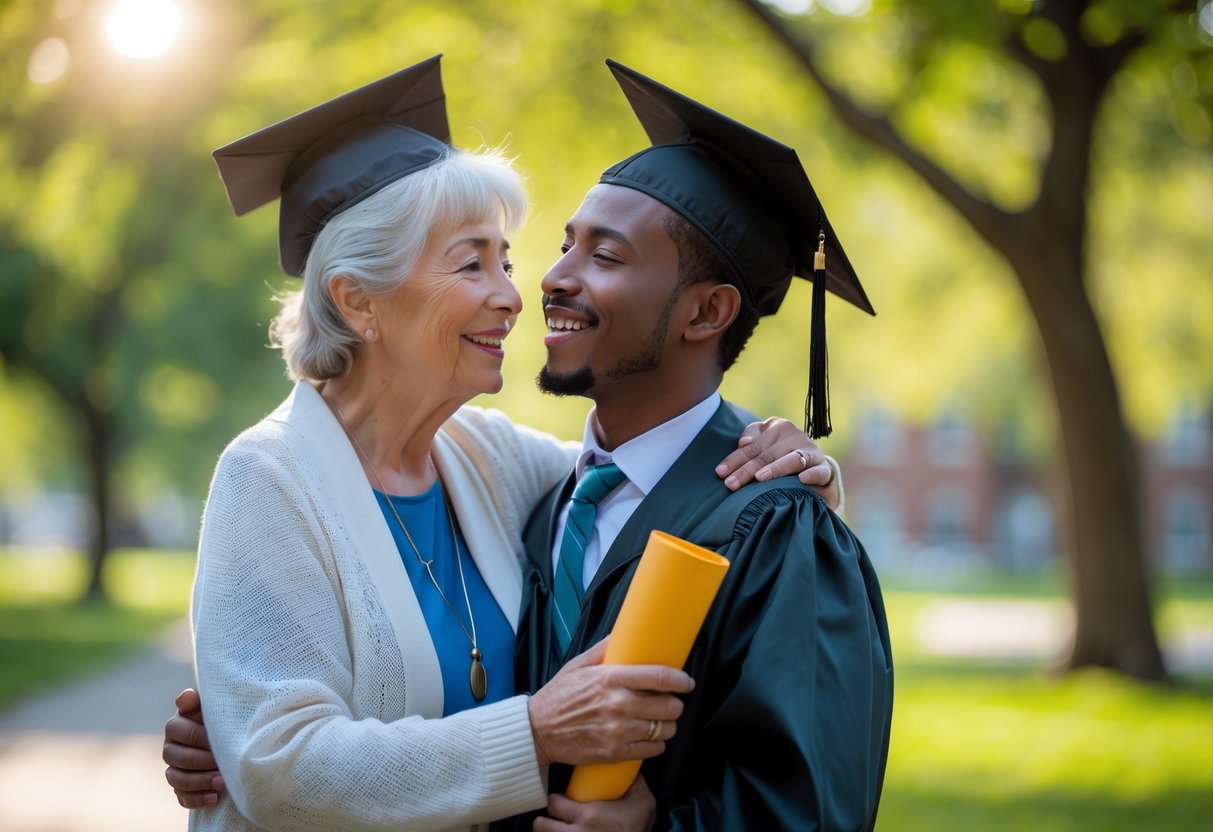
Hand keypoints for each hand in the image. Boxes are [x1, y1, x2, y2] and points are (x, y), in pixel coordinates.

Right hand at [163, 688, 224, 807]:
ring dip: (200, 782)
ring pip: (177, 779)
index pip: (177, 730)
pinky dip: (196, 799)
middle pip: (176, 757)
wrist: (230, 738)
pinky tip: (214, 798)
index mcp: (176, 725)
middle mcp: (170, 748)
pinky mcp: (181, 788)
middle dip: (201, 761)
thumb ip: (198, 700)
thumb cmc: (222, 718)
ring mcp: (173, 769)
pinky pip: (182, 797)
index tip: (218, 740)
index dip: (197, 736)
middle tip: (222, 764)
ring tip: (222, 783)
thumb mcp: (214, 705)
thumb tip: (186, 696)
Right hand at [528, 640, 692, 768]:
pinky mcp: (616, 752)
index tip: (686, 681)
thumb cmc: (559, 696)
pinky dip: (656, 744)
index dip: (681, 679)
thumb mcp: (578, 664)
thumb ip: (604, 649)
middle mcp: (618, 704)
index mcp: (611, 679)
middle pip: (669, 706)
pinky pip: (652, 750)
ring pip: (665, 729)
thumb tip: (623, 634)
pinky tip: (649, 737)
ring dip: (668, 724)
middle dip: (676, 703)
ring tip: (661, 720)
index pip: (660, 677)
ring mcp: (618, 730)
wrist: (537, 731)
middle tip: (671, 701)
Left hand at [535, 775, 655, 831]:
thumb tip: (631, 769)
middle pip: (541, 826)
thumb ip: (635, 782)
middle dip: (544, 820)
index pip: (554, 804)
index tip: (559, 799)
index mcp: (589, 816)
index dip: (554, 800)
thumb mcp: (643, 802)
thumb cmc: (640, 829)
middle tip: (553, 817)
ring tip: (556, 830)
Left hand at [715, 417, 840, 508]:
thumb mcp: (764, 446)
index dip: (734, 459)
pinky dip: (812, 474)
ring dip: (776, 468)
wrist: (816, 469)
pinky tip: (802, 479)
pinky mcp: (825, 468)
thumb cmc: (781, 456)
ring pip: (792, 459)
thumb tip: (742, 443)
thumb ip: (752, 440)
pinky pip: (819, 471)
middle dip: (747, 470)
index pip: (751, 446)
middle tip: (731, 484)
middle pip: (766, 455)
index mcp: (778, 427)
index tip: (720, 473)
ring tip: (761, 477)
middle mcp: (795, 436)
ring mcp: (811, 451)